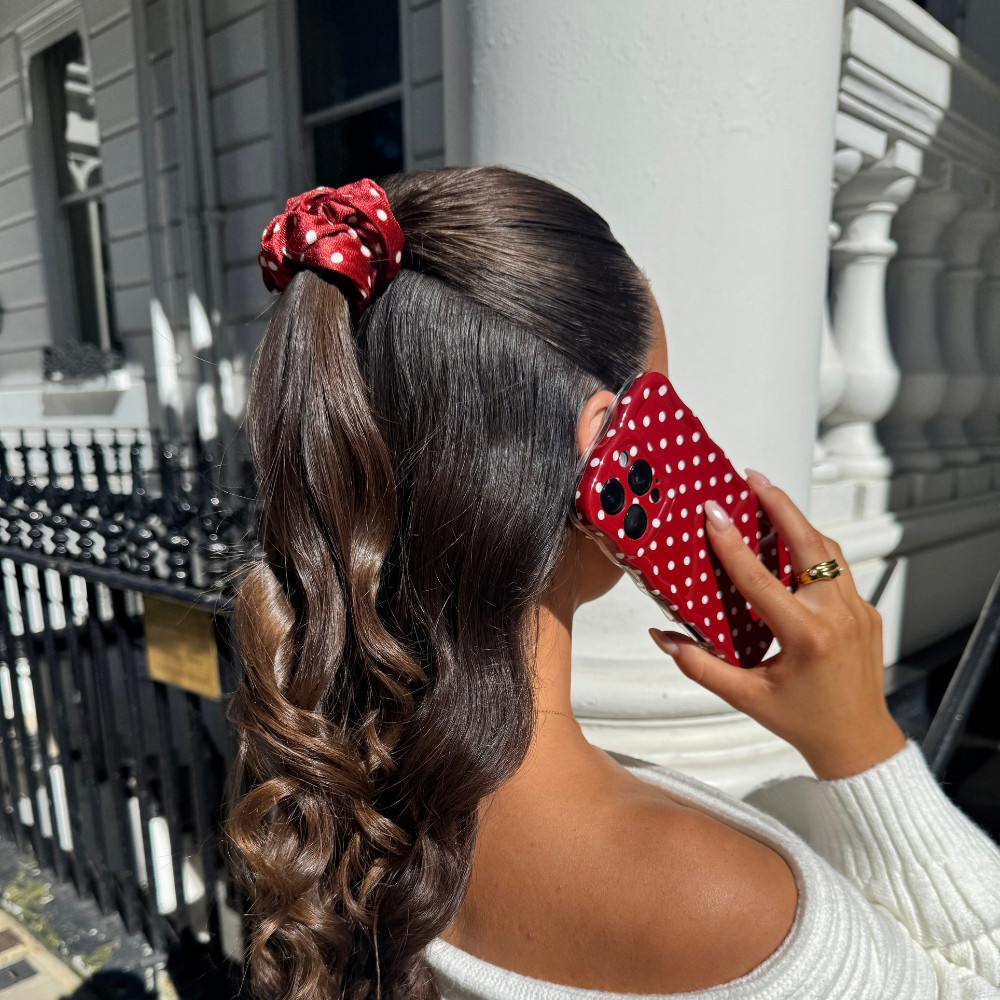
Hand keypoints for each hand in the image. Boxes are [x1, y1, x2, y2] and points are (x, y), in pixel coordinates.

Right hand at [650, 470, 905, 780]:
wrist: (859, 742)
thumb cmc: (804, 721)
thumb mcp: (746, 697)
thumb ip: (700, 666)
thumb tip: (665, 637)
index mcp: (806, 636)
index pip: (760, 579)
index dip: (732, 544)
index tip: (714, 513)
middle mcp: (836, 616)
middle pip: (808, 544)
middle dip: (779, 505)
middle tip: (752, 479)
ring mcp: (857, 610)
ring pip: (828, 550)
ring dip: (798, 522)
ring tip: (769, 500)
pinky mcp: (865, 612)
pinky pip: (839, 570)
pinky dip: (814, 550)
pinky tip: (791, 546)